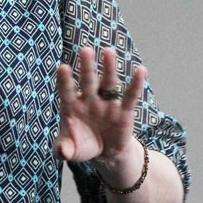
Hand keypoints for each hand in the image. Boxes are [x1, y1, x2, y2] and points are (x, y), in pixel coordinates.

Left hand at [53, 46, 145, 162]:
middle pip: (87, 81)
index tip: (63, 67)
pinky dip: (135, 84)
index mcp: (72, 106)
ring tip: (109, 51)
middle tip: (85, 49)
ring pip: (108, 82)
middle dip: (87, 66)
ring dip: (108, 67)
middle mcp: (89, 100)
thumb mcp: (71, 150)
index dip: (65, 80)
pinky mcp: (124, 110)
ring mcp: (107, 103)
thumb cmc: (82, 145)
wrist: (105, 153)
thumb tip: (62, 152)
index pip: (66, 91)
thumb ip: (64, 149)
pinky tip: (141, 70)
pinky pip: (130, 95)